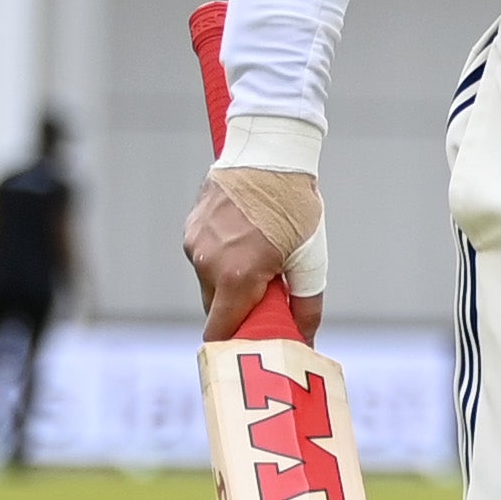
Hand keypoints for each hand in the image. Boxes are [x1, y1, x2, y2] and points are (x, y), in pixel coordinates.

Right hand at [184, 173, 323, 341]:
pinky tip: (246, 238)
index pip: (219, 330)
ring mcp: (195, 244)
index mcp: (236, 277)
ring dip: (230, 280)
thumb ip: (306, 305)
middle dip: (238, 308)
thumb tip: (303, 337)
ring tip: (261, 256)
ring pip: (209, 280)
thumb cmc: (295, 208)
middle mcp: (207, 264)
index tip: (249, 344)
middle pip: (215, 307)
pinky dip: (222, 257)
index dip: (233, 342)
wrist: (269, 155)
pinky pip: (204, 255)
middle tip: (268, 296)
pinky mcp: (190, 228)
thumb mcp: (310, 260)